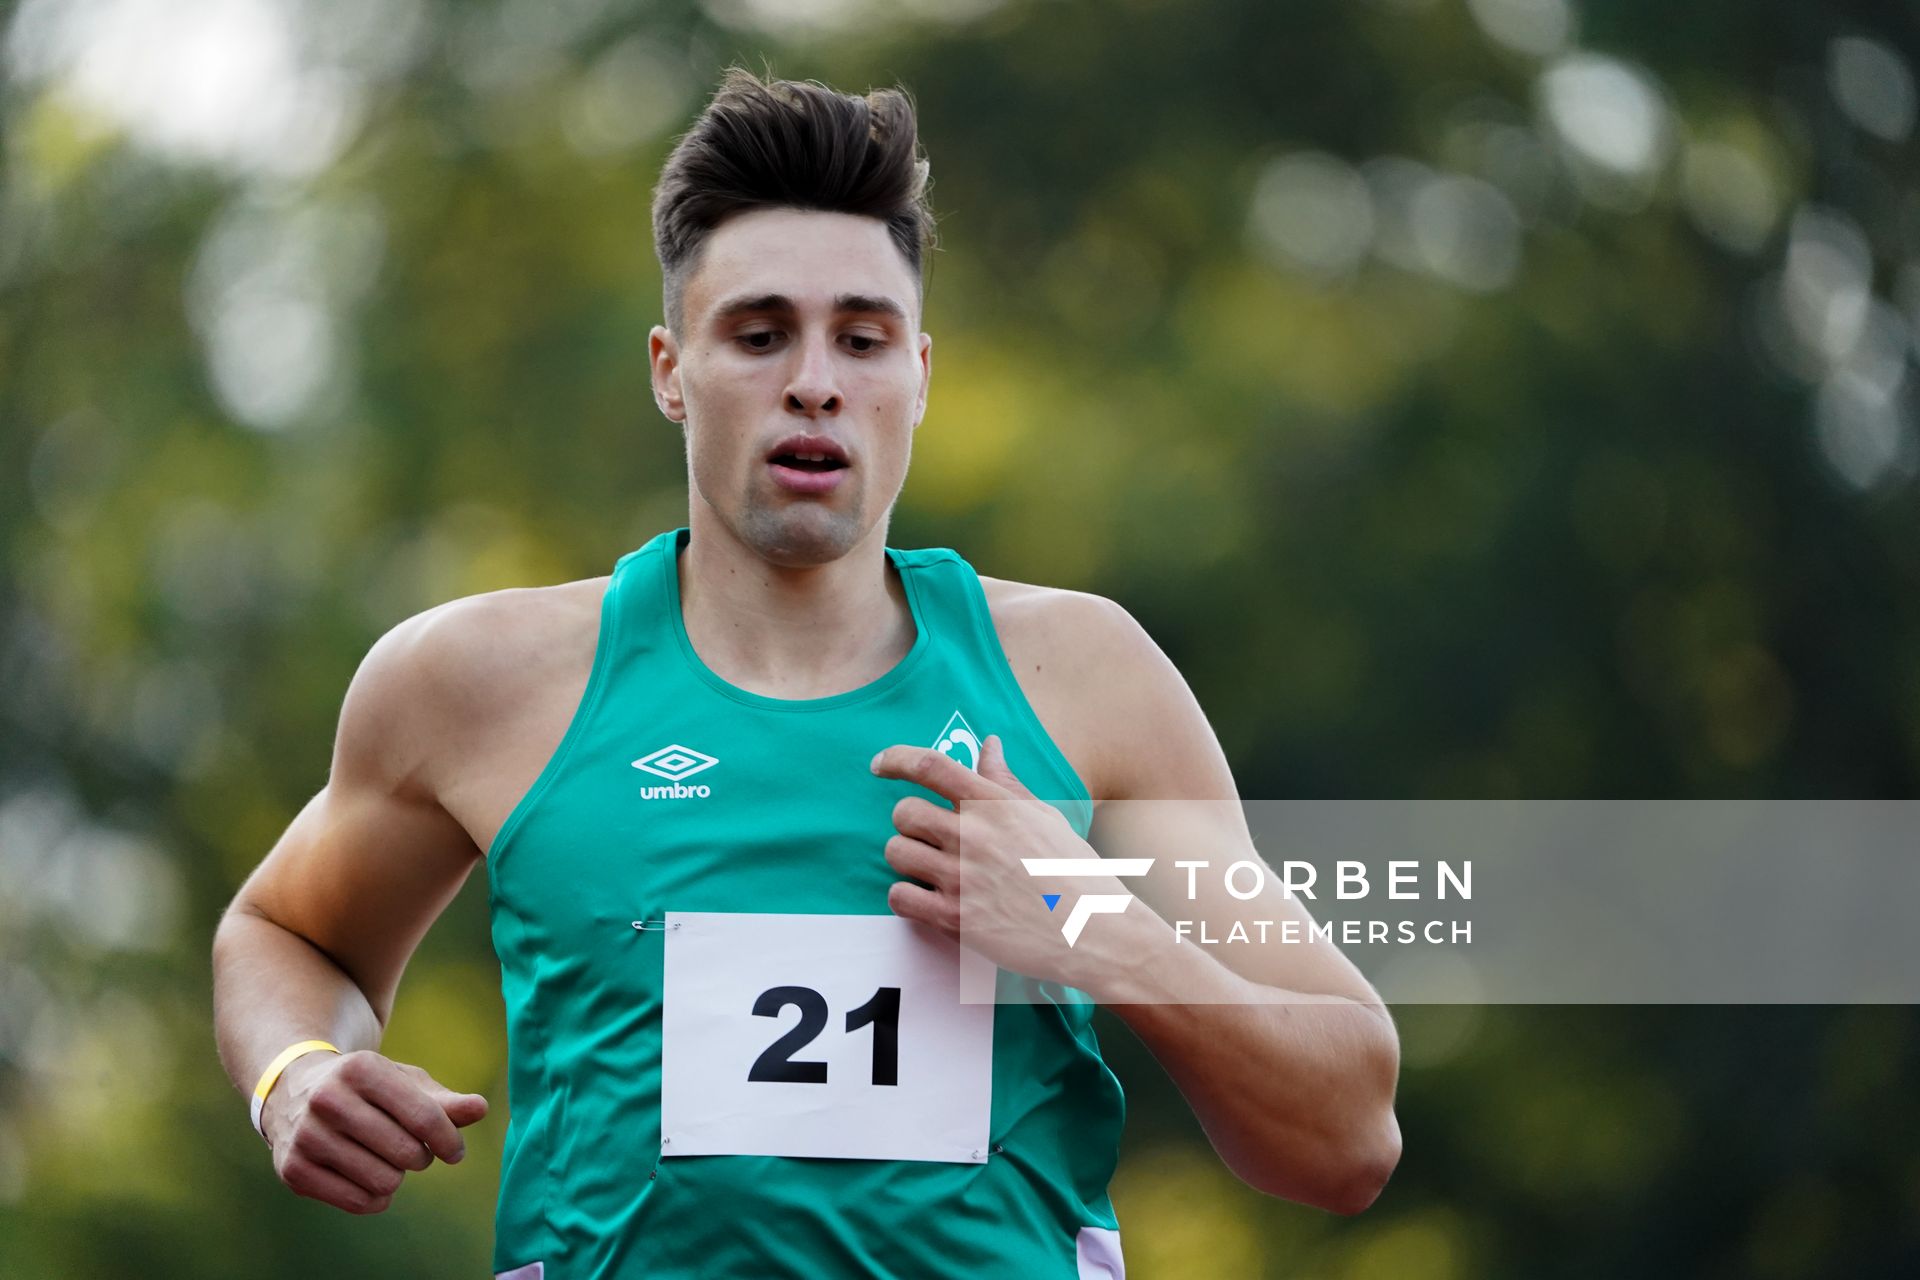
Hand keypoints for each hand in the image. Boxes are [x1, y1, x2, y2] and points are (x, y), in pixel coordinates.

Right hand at [262, 1050, 488, 1214]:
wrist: (294, 1092)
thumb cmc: (367, 1088)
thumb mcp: (404, 1083)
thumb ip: (445, 1100)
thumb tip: (481, 1108)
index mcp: (361, 1068)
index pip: (425, 1118)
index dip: (449, 1140)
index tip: (455, 1152)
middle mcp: (328, 1099)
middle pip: (406, 1153)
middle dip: (420, 1156)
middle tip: (411, 1149)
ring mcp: (306, 1136)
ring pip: (383, 1181)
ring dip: (396, 1177)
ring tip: (385, 1159)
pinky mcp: (293, 1170)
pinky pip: (358, 1202)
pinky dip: (376, 1199)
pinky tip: (369, 1179)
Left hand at [872, 734, 1136, 988]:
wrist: (1091, 931)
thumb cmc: (1072, 871)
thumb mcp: (1042, 816)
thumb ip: (1006, 782)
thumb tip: (989, 744)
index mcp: (996, 805)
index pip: (931, 766)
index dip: (896, 759)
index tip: (880, 765)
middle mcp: (975, 836)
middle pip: (903, 812)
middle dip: (910, 822)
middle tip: (929, 837)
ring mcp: (963, 878)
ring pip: (896, 852)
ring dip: (907, 858)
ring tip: (932, 870)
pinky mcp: (955, 918)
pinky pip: (898, 896)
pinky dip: (906, 897)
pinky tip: (928, 898)